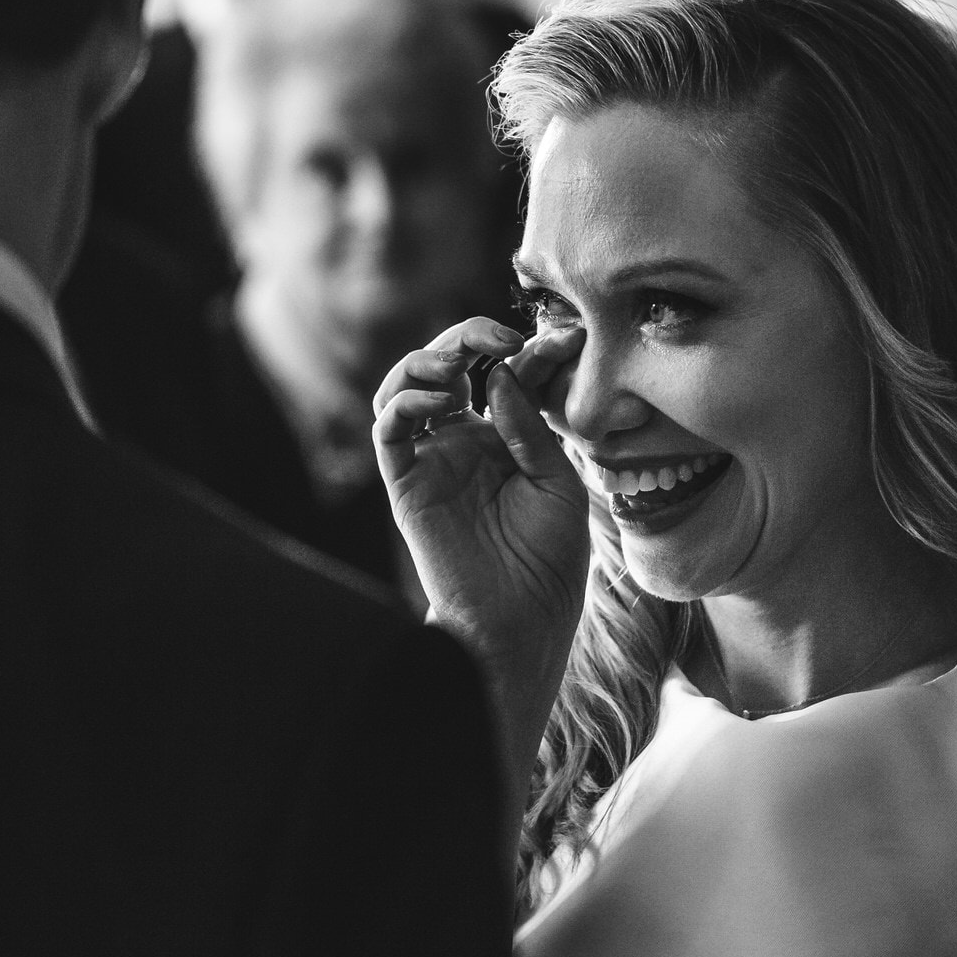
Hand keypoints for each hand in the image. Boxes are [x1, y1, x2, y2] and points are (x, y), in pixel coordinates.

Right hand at [373, 317, 591, 676]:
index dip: (532, 349)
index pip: (508, 372)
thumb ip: (529, 427)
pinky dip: (407, 401)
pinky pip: (389, 428)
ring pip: (406, 385)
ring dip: (427, 360)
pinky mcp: (405, 481)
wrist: (520, 620)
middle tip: (500, 336)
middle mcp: (464, 438)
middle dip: (470, 336)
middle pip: (451, 363)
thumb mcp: (558, 483)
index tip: (567, 337)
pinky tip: (442, 402)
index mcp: (506, 436)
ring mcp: (432, 457)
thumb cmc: (548, 559)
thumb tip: (500, 371)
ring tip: (458, 364)